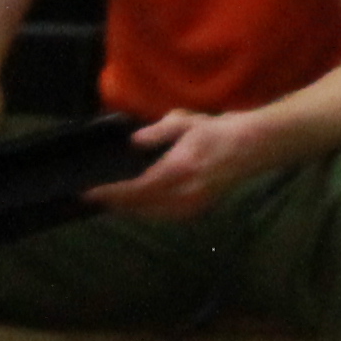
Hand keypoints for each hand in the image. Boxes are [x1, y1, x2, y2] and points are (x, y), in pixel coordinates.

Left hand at [86, 109, 275, 223]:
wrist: (252, 148)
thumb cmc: (219, 131)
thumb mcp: (186, 124)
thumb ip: (157, 133)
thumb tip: (132, 143)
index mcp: (176, 172)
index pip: (134, 190)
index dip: (109, 194)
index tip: (87, 193)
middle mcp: (181, 195)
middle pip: (138, 208)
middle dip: (116, 204)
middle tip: (96, 198)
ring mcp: (191, 207)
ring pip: (150, 215)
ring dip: (131, 210)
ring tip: (114, 202)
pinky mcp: (198, 211)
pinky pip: (164, 216)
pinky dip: (148, 211)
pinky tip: (141, 203)